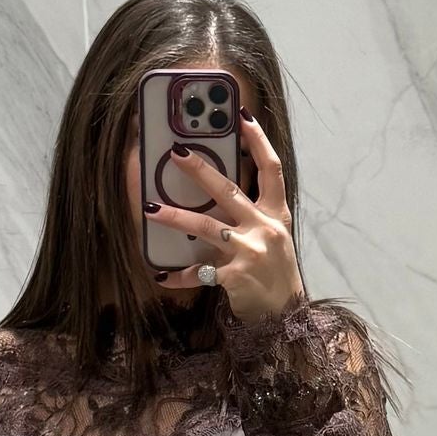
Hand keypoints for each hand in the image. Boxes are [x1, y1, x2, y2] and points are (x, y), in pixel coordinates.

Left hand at [146, 111, 305, 323]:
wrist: (285, 318)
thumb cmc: (275, 276)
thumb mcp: (273, 239)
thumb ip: (251, 216)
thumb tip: (217, 194)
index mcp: (276, 215)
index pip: (271, 168)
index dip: (258, 140)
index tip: (241, 116)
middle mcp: (265, 228)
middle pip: (229, 191)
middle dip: (201, 170)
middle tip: (177, 153)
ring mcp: (251, 252)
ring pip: (206, 227)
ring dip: (175, 217)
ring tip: (150, 208)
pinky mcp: (236, 276)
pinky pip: (200, 272)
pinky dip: (179, 275)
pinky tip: (161, 275)